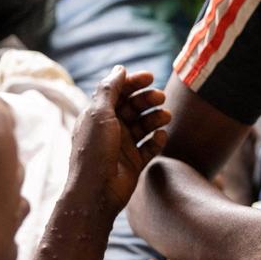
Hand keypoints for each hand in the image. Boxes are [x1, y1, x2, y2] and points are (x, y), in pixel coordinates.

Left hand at [68, 66, 170, 213]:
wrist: (97, 191)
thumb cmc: (94, 150)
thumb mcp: (99, 114)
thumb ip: (110, 89)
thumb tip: (120, 68)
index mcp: (98, 115)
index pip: (117, 93)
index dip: (133, 83)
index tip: (150, 77)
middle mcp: (110, 129)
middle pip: (133, 107)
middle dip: (147, 100)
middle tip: (161, 98)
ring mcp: (123, 146)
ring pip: (144, 126)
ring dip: (155, 118)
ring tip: (166, 117)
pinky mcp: (135, 162)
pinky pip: (150, 147)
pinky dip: (157, 140)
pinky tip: (161, 136)